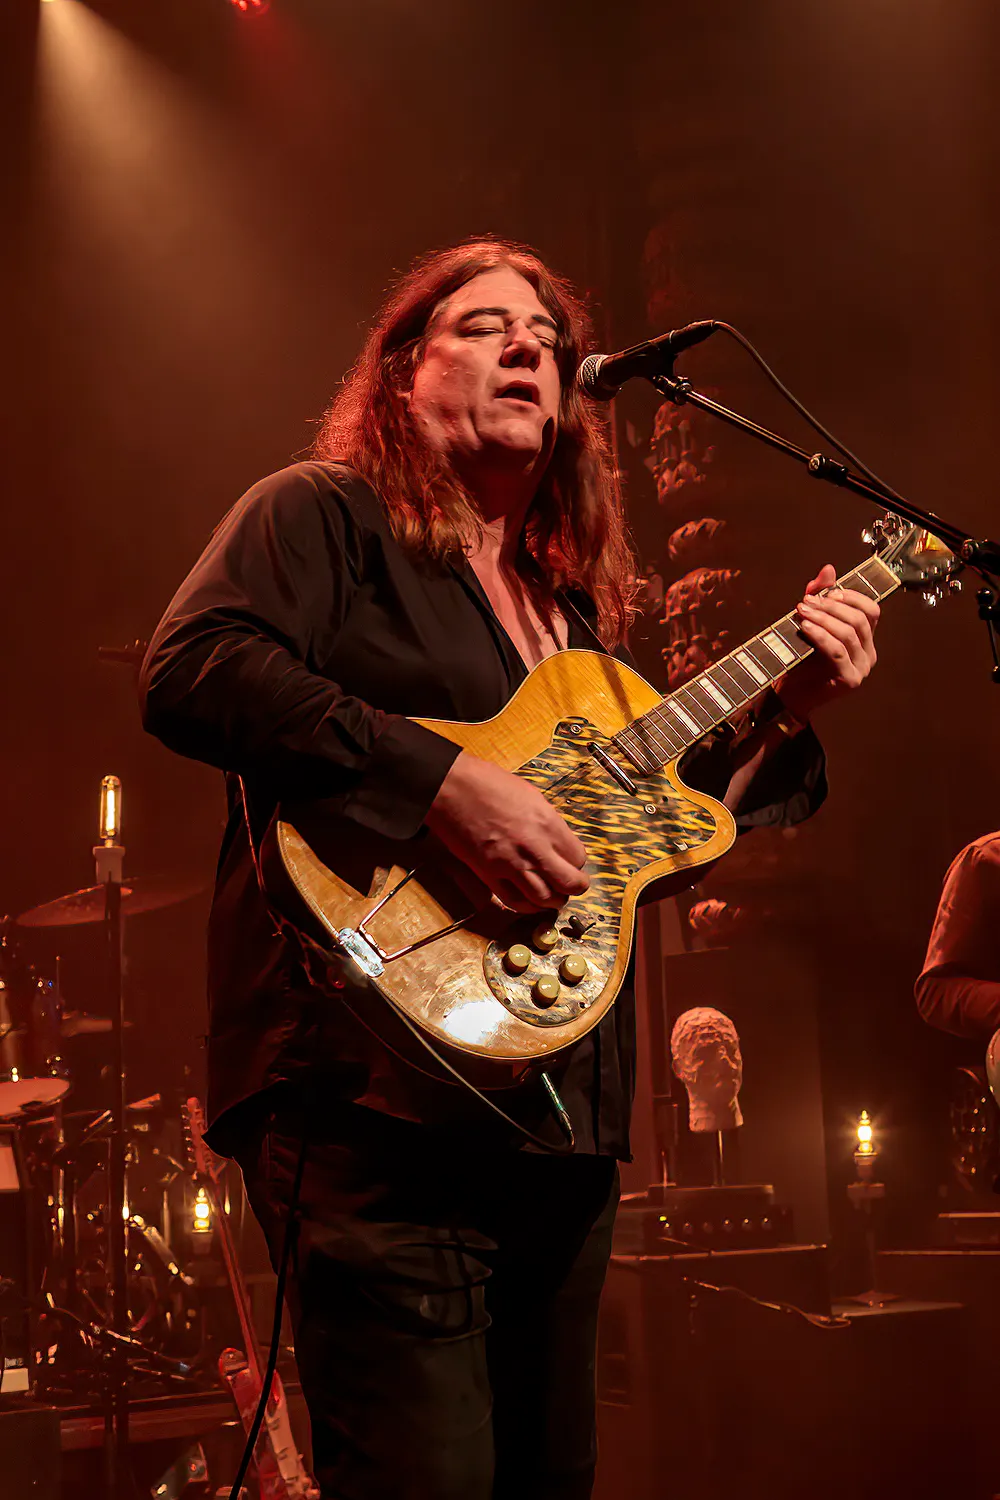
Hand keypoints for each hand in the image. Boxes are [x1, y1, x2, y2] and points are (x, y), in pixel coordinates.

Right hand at [425, 752, 589, 912]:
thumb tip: (557, 839)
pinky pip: (514, 902)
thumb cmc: (486, 784)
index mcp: (547, 823)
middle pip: (569, 883)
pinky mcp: (489, 874)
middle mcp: (534, 848)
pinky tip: (531, 901)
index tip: (571, 862)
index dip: (577, 863)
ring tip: (553, 896)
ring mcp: (511, 864)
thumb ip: (547, 822)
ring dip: (553, 901)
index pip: (578, 857)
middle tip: (572, 885)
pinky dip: (528, 906)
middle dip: (575, 887)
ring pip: (545, 899)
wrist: (451, 789)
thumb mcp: (530, 796)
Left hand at [780, 563, 879, 719]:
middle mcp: (869, 654)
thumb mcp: (810, 622)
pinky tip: (805, 628)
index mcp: (865, 639)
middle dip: (832, 606)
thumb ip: (820, 596)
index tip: (829, 592)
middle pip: (860, 620)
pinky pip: (838, 651)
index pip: (872, 610)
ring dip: (824, 618)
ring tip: (802, 611)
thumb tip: (829, 568)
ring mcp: (862, 668)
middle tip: (806, 602)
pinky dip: (821, 636)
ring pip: (849, 633)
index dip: (852, 597)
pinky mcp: (849, 680)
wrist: (789, 694)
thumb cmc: (800, 658)